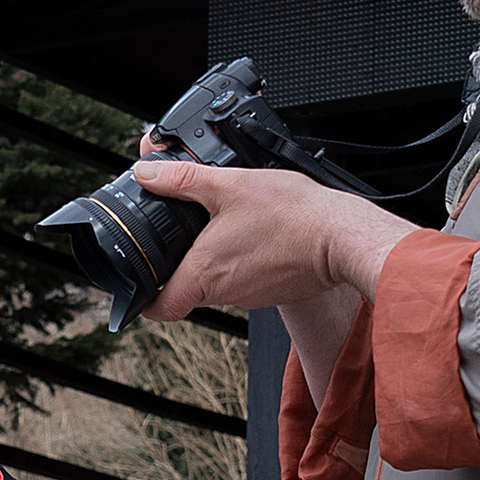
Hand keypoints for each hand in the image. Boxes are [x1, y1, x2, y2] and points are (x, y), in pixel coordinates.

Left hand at [135, 153, 407, 317]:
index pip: (158, 308)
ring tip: (218, 223)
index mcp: (204, 273)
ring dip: (211, 256)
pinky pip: (242, 277)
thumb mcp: (229, 184)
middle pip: (184, 288)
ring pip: (214, 281)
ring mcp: (248, 294)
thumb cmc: (292, 216)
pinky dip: (238, 257)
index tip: (137, 281)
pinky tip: (251, 231)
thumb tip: (147, 171)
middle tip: (175, 232)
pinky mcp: (269, 288)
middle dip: (176, 262)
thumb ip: (183, 178)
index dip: (142, 299)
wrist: (342, 237)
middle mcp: (223, 292)